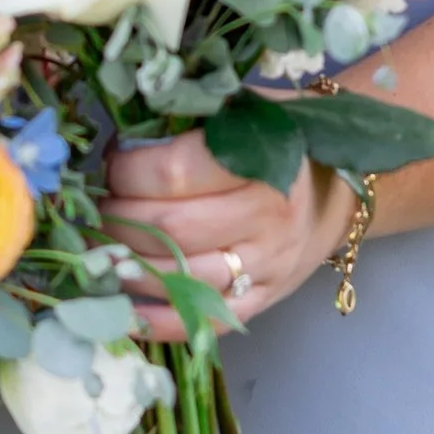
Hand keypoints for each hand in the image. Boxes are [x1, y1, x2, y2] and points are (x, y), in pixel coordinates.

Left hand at [105, 132, 338, 334]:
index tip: (111, 164)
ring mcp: (266, 267)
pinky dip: (157, 323)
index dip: (127, 171)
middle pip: (169, 229)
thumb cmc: (280, 142)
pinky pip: (203, 323)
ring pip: (179, 278)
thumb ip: (190, 115)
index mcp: (262, 163)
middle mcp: (267, 220)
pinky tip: (122, 310)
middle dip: (117, 219)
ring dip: (125, 268)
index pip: (174, 173)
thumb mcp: (245, 109)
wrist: (337, 190)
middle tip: (96, 209)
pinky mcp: (262, 302)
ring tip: (97, 250)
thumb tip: (120, 129)